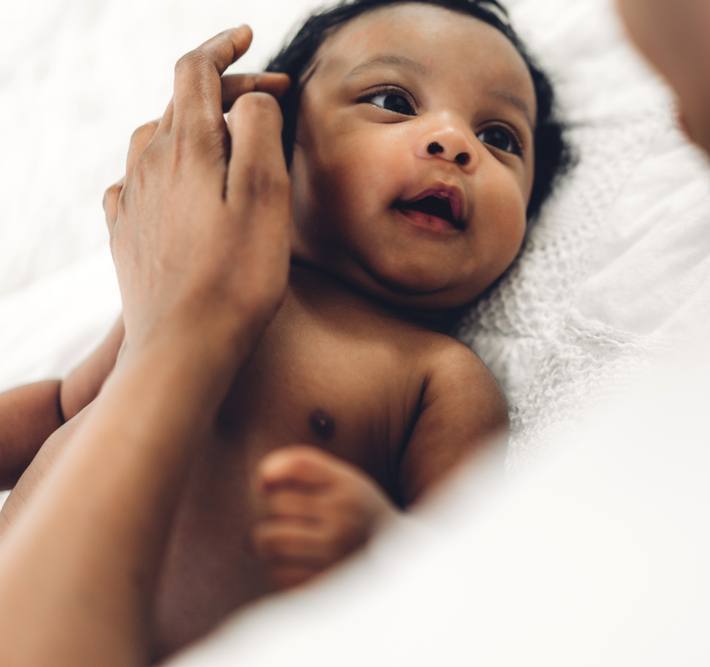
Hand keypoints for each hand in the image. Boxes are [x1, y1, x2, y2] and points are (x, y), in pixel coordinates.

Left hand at [103, 26, 292, 365]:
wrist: (184, 348)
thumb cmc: (237, 277)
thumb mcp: (265, 193)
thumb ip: (258, 130)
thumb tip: (250, 100)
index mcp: (186, 147)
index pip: (195, 71)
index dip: (223, 46)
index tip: (249, 36)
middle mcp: (149, 165)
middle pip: (181, 103)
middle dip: (226, 90)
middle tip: (272, 98)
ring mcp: (134, 201)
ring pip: (158, 139)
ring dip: (196, 126)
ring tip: (229, 138)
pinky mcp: (128, 235)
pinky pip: (139, 180)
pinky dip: (165, 166)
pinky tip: (178, 185)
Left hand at [251, 446, 398, 589]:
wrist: (399, 566)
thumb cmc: (359, 516)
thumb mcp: (347, 483)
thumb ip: (306, 468)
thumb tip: (262, 479)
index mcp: (350, 488)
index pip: (297, 464)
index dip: (271, 469)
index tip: (265, 483)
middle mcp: (343, 517)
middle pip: (276, 503)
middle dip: (272, 511)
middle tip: (286, 519)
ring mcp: (333, 552)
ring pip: (268, 540)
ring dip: (268, 542)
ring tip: (284, 543)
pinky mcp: (322, 583)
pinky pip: (277, 573)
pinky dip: (280, 569)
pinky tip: (299, 565)